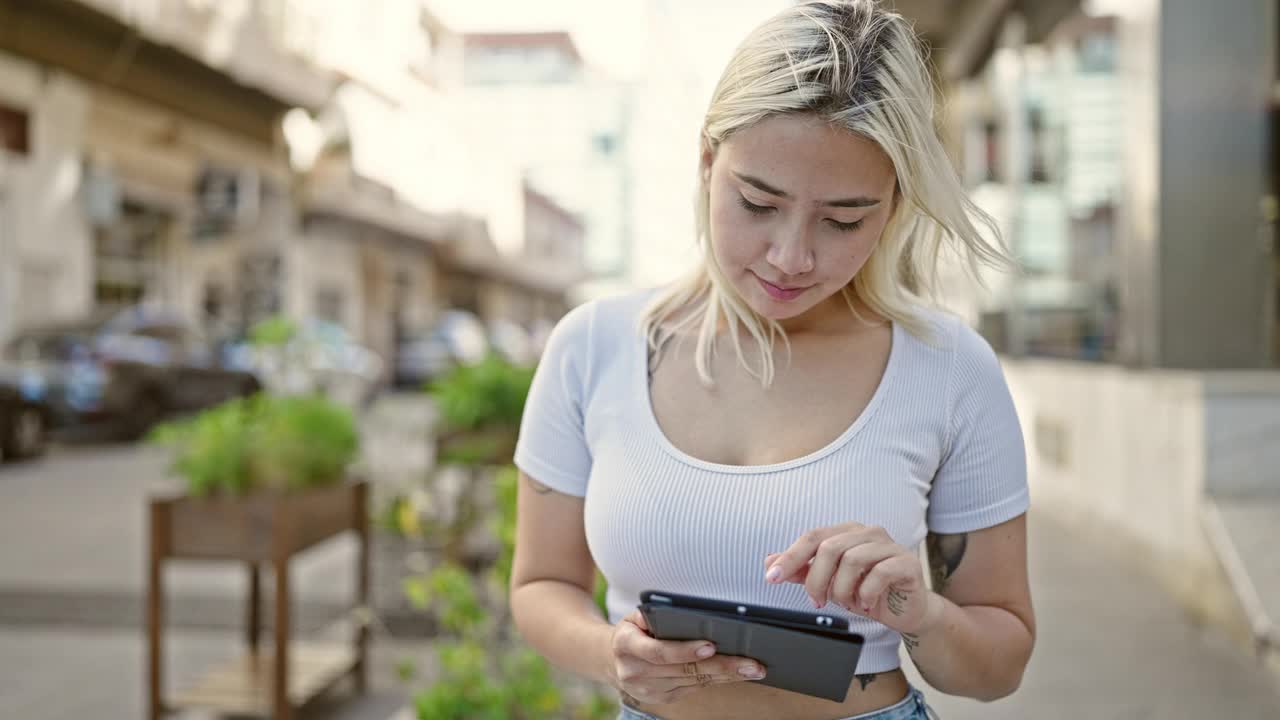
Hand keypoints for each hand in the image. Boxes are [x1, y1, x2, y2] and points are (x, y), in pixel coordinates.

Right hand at [606, 610, 766, 704]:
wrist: (612, 659)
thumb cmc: (632, 631)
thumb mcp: (634, 616)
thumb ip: (653, 614)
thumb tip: (682, 612)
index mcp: (626, 646)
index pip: (659, 652)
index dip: (685, 651)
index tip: (711, 646)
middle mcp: (635, 672)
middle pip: (684, 671)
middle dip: (721, 666)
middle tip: (750, 663)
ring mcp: (648, 690)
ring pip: (694, 682)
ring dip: (726, 676)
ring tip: (752, 669)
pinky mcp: (662, 698)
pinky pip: (694, 689)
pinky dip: (716, 680)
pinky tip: (736, 674)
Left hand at [765, 523, 941, 634]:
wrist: (905, 610)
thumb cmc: (868, 590)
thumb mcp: (829, 582)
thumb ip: (802, 571)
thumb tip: (770, 562)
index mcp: (846, 532)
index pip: (812, 537)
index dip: (790, 557)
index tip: (772, 577)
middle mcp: (867, 533)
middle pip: (829, 548)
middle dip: (816, 579)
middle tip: (817, 601)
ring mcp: (889, 545)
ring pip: (852, 559)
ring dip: (842, 589)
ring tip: (847, 602)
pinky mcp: (906, 562)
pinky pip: (880, 573)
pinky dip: (866, 593)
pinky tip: (865, 604)